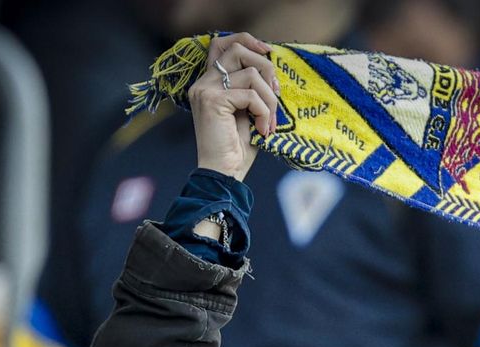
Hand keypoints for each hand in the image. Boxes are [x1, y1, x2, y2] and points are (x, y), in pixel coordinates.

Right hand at [189, 32, 279, 180]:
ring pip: (250, 73)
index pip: (221, 44)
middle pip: (238, 50)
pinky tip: (262, 130)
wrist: (224, 174)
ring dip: (268, 99)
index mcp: (209, 83)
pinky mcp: (212, 101)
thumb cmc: (237, 148)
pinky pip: (250, 94)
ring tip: (269, 122)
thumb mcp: (247, 111)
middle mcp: (203, 83)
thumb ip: (251, 89)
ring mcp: (205, 90)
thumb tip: (271, 70)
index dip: (246, 40)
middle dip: (266, 68)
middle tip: (276, 94)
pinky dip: (263, 112)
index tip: (269, 52)